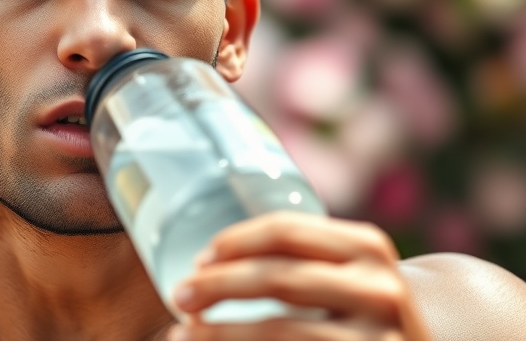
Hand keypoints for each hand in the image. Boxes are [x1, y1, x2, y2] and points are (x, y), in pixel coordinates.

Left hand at [168, 212, 430, 339]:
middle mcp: (381, 288)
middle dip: (217, 285)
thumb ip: (298, 259)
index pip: (285, 231)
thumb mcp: (347, 272)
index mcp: (367, 246)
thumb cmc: (360, 308)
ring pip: (279, 331)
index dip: (233, 242)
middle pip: (276, 278)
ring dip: (220, 333)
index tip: (199, 258)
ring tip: (184, 334)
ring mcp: (379, 338)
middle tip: (178, 295)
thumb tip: (201, 267)